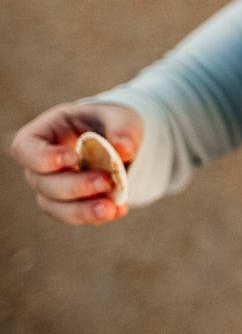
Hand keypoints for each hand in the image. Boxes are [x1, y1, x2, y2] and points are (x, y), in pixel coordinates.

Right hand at [11, 102, 141, 224]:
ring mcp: (50, 188)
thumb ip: (121, 129)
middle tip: (106, 181)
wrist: (120, 142)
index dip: (44, 157)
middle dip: (74, 186)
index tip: (73, 157)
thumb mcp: (119, 117)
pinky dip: (96, 215)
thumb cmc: (110, 123)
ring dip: (83, 210)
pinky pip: (75, 215)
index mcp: (42, 135)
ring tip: (111, 208)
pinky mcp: (68, 205)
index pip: (25, 149)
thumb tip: (124, 149)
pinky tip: (119, 210)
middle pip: (43, 183)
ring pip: (55, 206)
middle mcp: (39, 166)